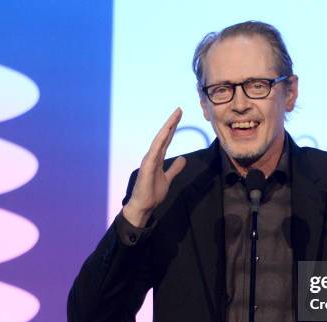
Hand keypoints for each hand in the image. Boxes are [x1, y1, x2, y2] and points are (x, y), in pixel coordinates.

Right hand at [122, 108, 186, 226]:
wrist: (144, 206)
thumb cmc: (152, 193)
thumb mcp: (168, 178)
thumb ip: (174, 168)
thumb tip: (182, 158)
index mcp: (158, 158)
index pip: (167, 139)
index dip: (173, 128)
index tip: (179, 116)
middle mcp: (152, 156)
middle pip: (163, 136)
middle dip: (171, 123)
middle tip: (179, 110)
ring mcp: (149, 160)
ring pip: (159, 140)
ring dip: (167, 128)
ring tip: (175, 117)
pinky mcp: (147, 167)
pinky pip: (154, 152)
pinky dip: (160, 141)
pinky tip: (166, 133)